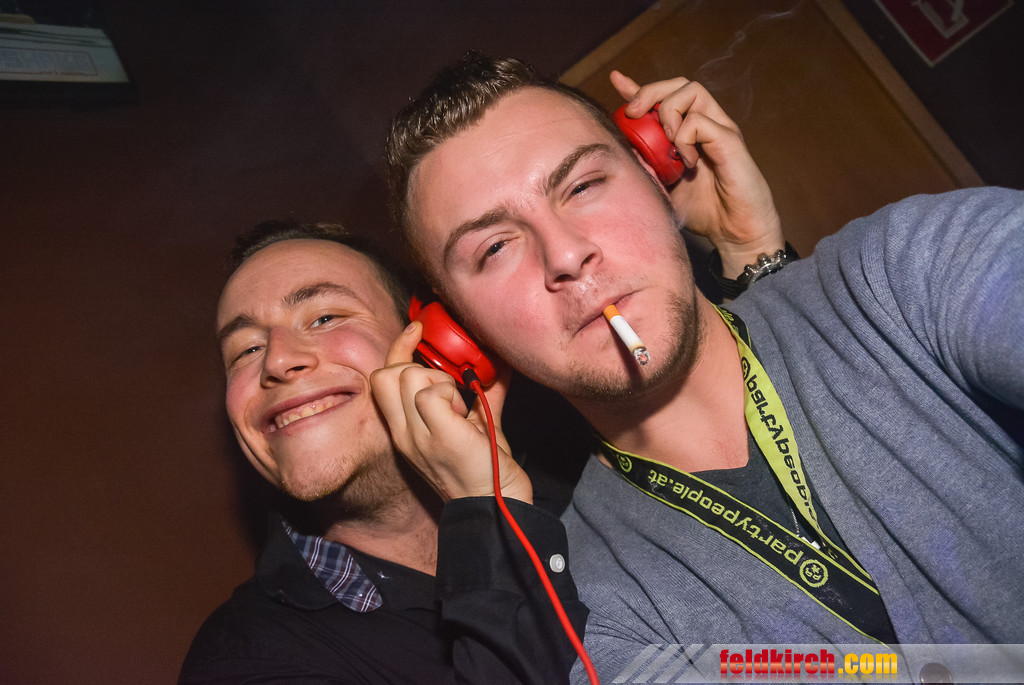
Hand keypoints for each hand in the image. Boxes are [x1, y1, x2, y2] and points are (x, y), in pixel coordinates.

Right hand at [369, 321, 531, 502]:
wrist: (497, 505)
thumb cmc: (487, 467)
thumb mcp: (479, 424)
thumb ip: (480, 394)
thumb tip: (495, 364)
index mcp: (405, 429)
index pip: (383, 376)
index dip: (399, 347)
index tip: (418, 331)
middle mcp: (404, 433)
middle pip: (388, 372)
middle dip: (420, 367)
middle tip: (450, 392)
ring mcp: (418, 435)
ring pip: (410, 376)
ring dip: (442, 383)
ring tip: (461, 409)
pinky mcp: (438, 436)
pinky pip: (432, 393)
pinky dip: (453, 396)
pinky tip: (467, 417)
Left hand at [611, 71, 783, 277]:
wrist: (735, 234)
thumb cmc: (704, 212)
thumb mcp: (663, 187)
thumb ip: (646, 166)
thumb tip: (623, 148)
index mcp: (691, 132)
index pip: (665, 98)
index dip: (639, 88)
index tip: (616, 81)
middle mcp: (707, 124)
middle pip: (679, 84)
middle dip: (650, 92)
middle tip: (632, 114)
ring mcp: (720, 130)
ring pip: (691, 91)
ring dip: (668, 112)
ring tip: (666, 143)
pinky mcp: (730, 142)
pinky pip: (700, 122)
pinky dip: (685, 138)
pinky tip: (686, 163)